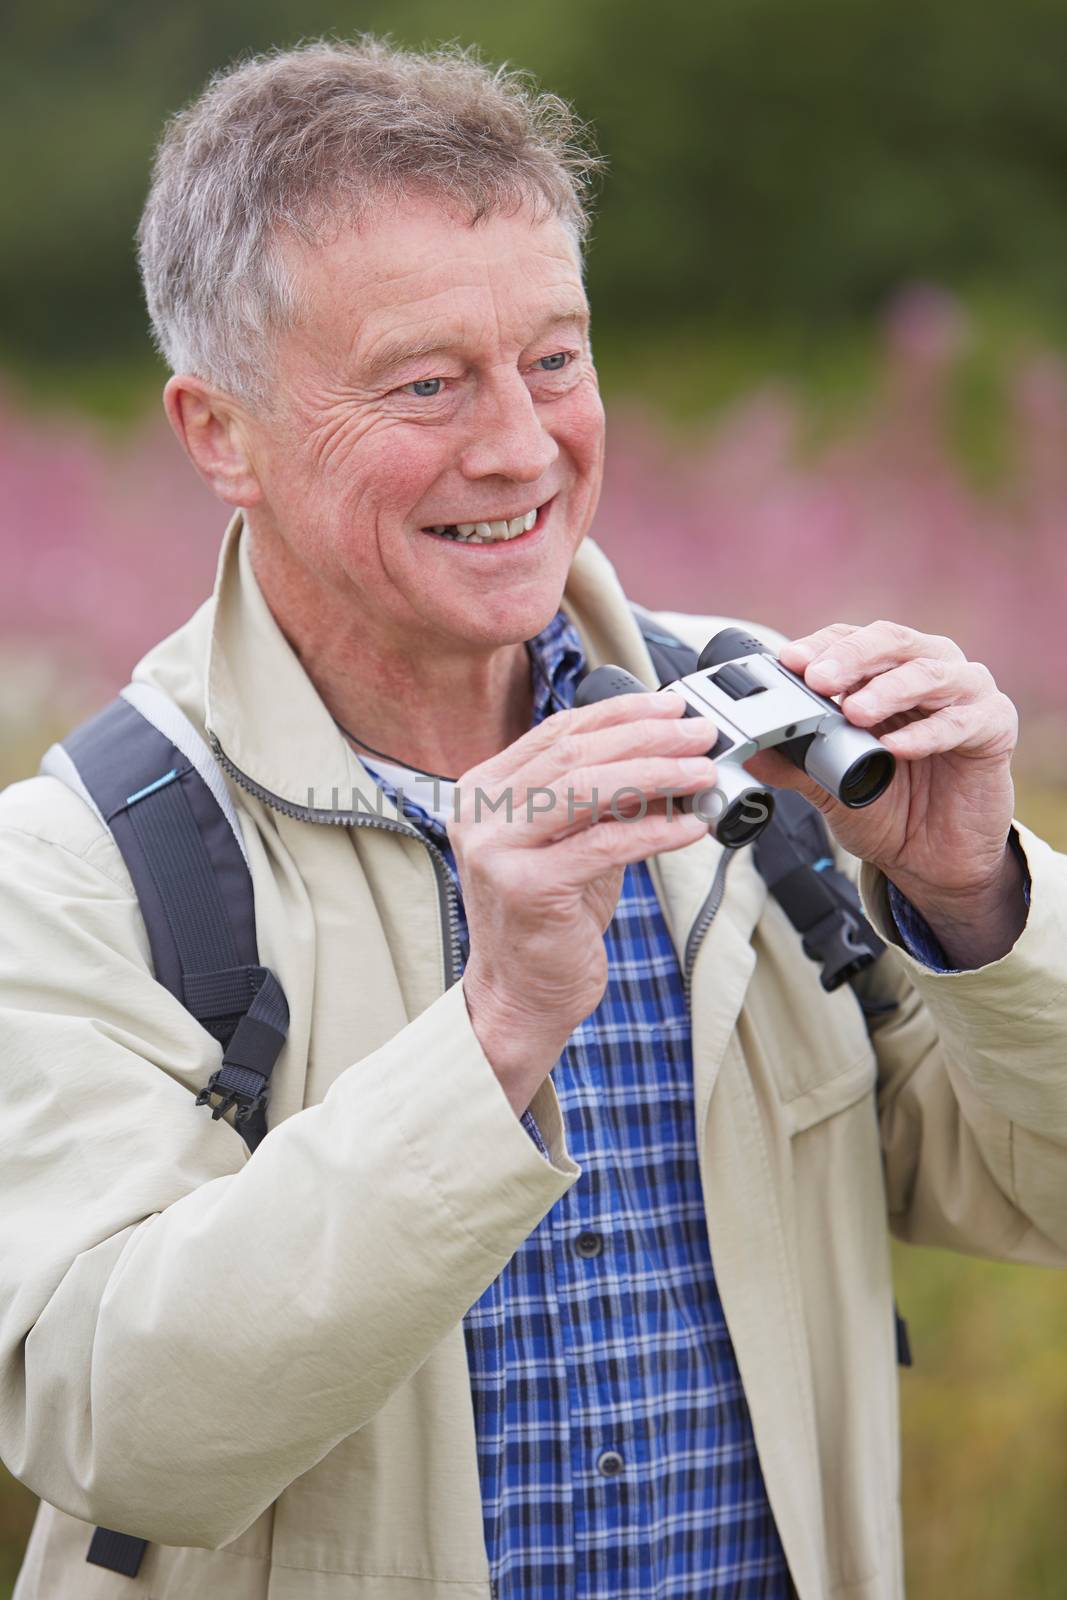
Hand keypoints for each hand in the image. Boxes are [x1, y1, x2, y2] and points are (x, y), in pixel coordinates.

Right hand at [450, 693, 715, 1114]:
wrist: (521, 993)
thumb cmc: (550, 916)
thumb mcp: (573, 842)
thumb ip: (603, 797)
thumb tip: (669, 753)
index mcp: (485, 789)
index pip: (560, 732)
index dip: (621, 713)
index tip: (671, 707)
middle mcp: (481, 813)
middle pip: (574, 753)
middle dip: (647, 736)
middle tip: (699, 734)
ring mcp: (496, 849)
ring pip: (586, 789)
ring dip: (656, 774)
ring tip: (701, 773)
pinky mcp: (526, 887)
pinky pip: (604, 845)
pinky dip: (655, 831)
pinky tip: (691, 827)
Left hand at [744, 620, 1019, 915]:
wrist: (930, 859)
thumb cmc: (886, 808)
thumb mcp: (828, 786)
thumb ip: (793, 763)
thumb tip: (747, 750)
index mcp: (883, 671)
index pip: (849, 640)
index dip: (820, 646)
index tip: (788, 661)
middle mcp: (925, 668)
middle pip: (890, 641)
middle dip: (851, 657)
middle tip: (818, 679)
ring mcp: (964, 693)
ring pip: (929, 672)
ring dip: (888, 689)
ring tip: (855, 711)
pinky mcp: (994, 726)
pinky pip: (962, 721)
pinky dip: (928, 731)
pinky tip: (897, 747)